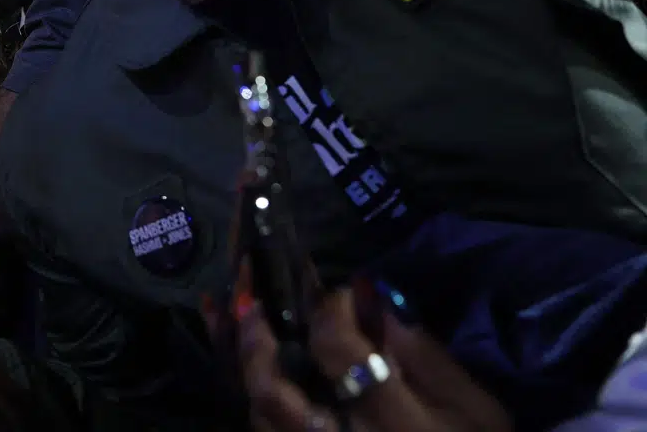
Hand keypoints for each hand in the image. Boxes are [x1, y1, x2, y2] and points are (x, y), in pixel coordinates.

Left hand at [240, 285, 510, 431]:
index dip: (330, 309)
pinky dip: (252, 400)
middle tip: (250, 302)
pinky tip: (249, 368)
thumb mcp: (477, 408)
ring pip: (260, 419)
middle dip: (254, 342)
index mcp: (391, 422)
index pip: (336, 350)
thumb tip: (374, 296)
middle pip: (273, 393)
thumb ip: (425, 354)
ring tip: (235, 324)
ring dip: (242, 369)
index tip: (340, 292)